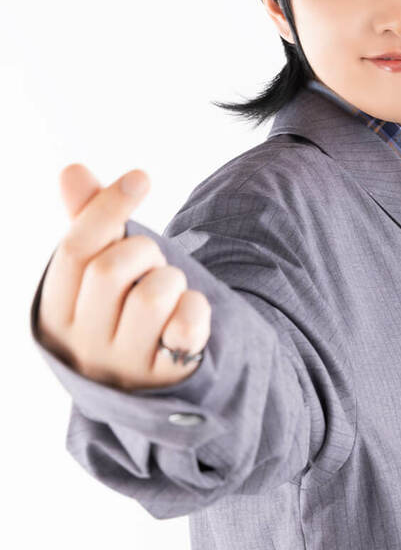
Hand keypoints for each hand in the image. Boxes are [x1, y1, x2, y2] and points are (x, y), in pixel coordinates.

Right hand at [36, 164, 211, 389]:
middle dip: (143, 252)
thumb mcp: (100, 271)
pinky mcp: (167, 376)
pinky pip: (187, 324)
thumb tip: (71, 171)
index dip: (108, 206)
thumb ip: (89, 223)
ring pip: (152, 295)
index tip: (140, 177)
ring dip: (171, 280)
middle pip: (110, 270)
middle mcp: (83, 347)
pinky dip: (195, 308)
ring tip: (168, 295)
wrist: (157, 378)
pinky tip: (185, 319)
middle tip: (152, 265)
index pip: (73, 250)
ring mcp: (125, 366)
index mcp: (55, 316)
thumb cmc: (123, 312)